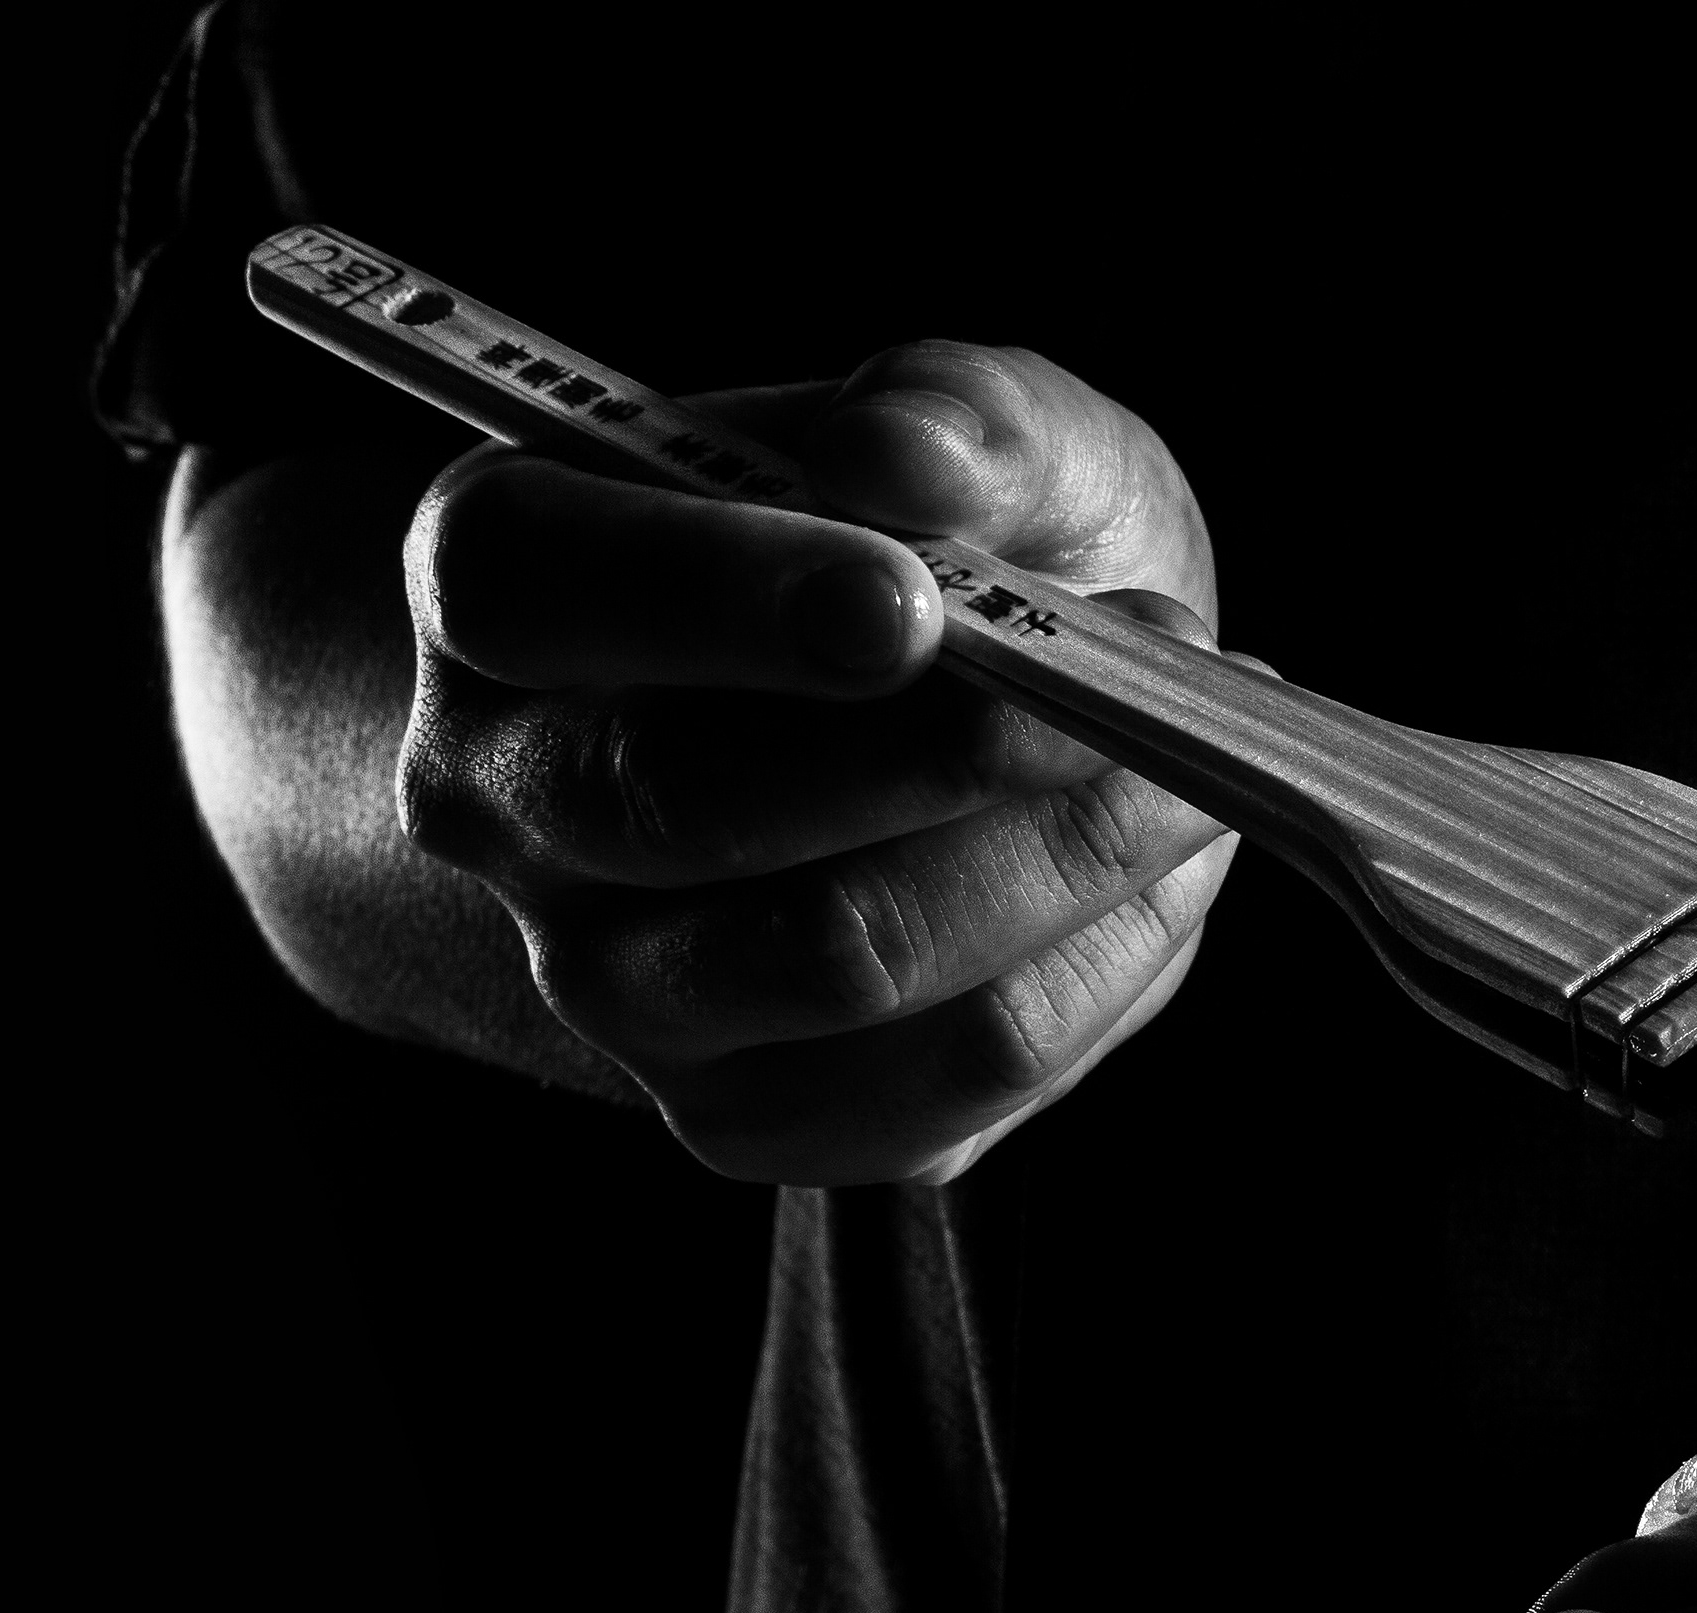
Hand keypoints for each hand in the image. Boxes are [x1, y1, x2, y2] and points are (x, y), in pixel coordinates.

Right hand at [396, 343, 1236, 1181]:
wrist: (905, 747)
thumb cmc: (920, 556)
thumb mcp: (961, 430)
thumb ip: (953, 412)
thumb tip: (908, 453)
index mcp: (499, 587)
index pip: (538, 593)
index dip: (721, 597)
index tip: (910, 601)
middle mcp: (506, 805)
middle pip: (696, 807)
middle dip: (958, 746)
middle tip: (1151, 677)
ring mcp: (616, 988)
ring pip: (845, 956)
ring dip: (1066, 859)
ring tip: (1197, 764)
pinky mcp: (757, 1116)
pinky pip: (958, 1067)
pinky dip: (1102, 963)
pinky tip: (1163, 868)